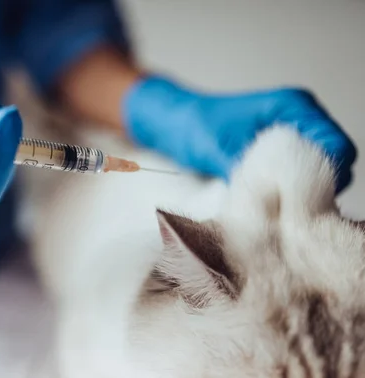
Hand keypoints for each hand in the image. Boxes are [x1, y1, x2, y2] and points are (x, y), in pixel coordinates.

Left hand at [123, 76, 356, 192]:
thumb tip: (268, 206)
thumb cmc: (193, 126)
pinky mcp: (279, 152)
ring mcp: (291, 135)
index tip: (307, 199)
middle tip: (293, 211)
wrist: (172, 123)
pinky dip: (289, 189)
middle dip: (318, 187)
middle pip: (334, 161)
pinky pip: (298, 174)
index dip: (329, 175)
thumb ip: (248, 175)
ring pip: (318, 171)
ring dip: (303, 191)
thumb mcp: (219, 151)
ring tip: (281, 209)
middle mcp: (299, 118)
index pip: (337, 145)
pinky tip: (272, 202)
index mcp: (293, 106)